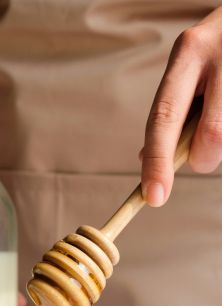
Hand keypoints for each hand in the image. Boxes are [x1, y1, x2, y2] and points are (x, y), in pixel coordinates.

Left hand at [141, 7, 221, 206]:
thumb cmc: (216, 52)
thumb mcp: (188, 67)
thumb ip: (171, 111)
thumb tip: (146, 161)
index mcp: (189, 52)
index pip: (164, 117)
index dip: (157, 161)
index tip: (153, 198)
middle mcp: (220, 56)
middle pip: (212, 135)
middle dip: (202, 158)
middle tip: (200, 155)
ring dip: (220, 145)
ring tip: (220, 112)